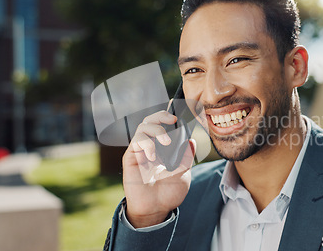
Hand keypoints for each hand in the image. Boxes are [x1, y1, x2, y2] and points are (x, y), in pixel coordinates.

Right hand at [122, 110, 195, 227]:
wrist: (156, 209)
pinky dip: (146, 143)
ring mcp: (140, 151)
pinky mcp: (131, 158)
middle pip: (150, 121)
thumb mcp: (184, 173)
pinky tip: (153, 155)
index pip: (164, 126)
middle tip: (171, 119)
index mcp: (163, 149)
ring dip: (155, 130)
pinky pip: (136, 141)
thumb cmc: (169, 193)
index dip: (168, 116)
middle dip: (160, 115)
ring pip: (142, 127)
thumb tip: (191, 140)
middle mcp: (151, 147)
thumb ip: (186, 156)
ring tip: (165, 142)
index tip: (178, 112)